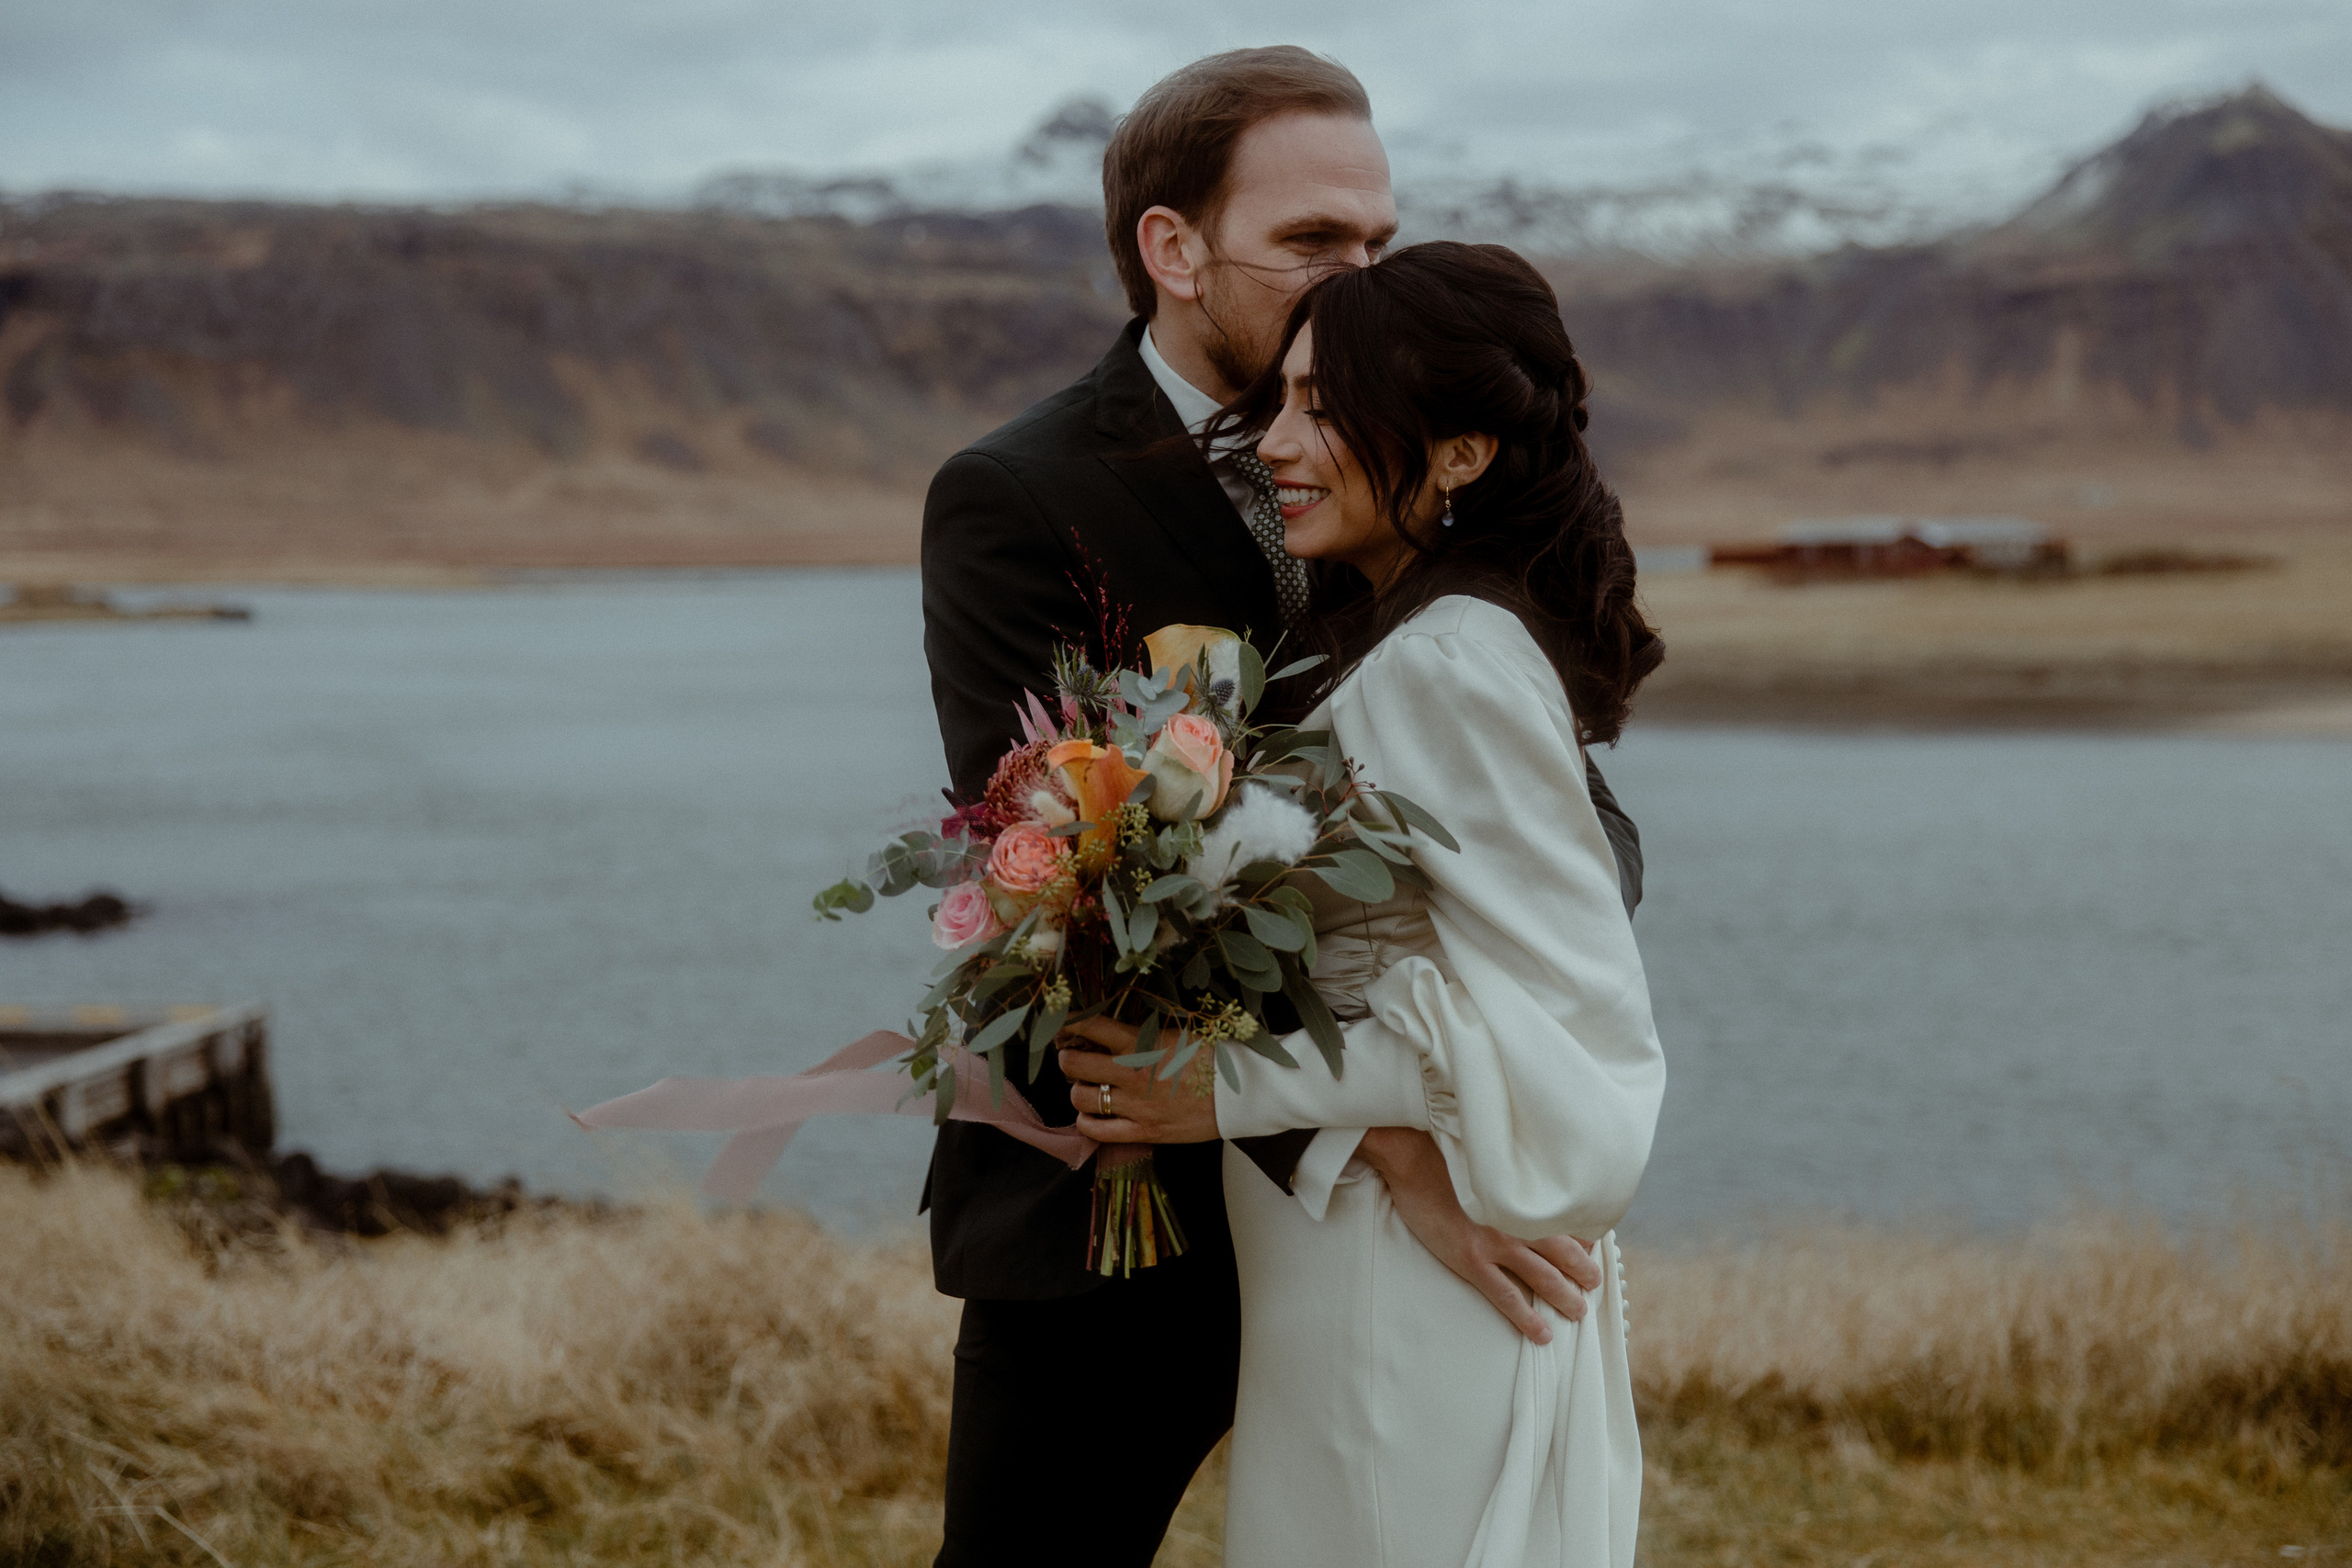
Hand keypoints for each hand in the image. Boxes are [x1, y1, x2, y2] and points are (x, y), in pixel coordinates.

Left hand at [1057, 1018, 1220, 1144]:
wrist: (1242, 1092)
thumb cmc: (1212, 1057)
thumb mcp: (1176, 1033)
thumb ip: (1141, 1032)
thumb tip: (1110, 1028)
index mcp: (1140, 1043)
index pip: (1089, 1025)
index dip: (1069, 1022)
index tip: (1065, 1023)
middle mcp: (1132, 1073)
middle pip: (1072, 1064)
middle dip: (1067, 1057)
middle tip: (1072, 1056)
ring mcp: (1135, 1106)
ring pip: (1080, 1098)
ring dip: (1077, 1090)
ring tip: (1086, 1086)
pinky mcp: (1143, 1132)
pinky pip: (1097, 1131)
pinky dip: (1087, 1121)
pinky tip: (1092, 1114)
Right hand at [1357, 1126, 1598, 1344]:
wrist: (1413, 1157)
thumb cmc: (1449, 1153)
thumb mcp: (1493, 1162)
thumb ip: (1515, 1179)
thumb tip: (1531, 1192)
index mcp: (1524, 1195)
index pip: (1568, 1222)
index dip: (1585, 1239)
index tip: (1592, 1250)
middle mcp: (1519, 1219)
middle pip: (1565, 1254)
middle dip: (1584, 1273)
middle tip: (1595, 1286)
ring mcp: (1497, 1241)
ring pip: (1544, 1278)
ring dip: (1566, 1298)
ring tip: (1577, 1312)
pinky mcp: (1473, 1259)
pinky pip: (1508, 1296)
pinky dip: (1528, 1317)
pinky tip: (1541, 1333)